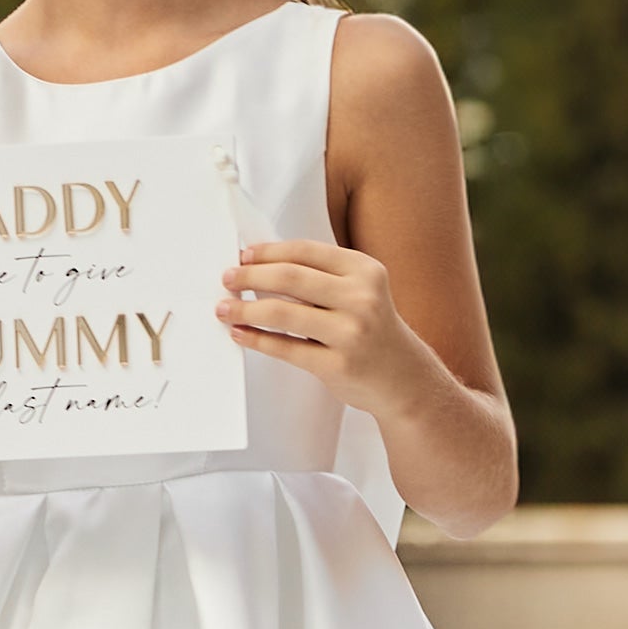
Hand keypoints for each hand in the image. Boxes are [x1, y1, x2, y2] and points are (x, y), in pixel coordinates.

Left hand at [218, 237, 411, 408]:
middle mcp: (361, 298)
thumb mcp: (360, 291)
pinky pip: (285, 348)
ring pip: (283, 313)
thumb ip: (322, 276)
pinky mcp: (337, 365)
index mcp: (365, 270)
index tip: (243, 256)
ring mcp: (351, 332)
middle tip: (227, 279)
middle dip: (250, 276)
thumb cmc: (371, 329)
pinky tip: (240, 333)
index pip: (306, 251)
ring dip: (245, 309)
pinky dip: (256, 339)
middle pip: (290, 277)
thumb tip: (261, 264)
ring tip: (224, 308)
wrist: (403, 377)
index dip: (269, 252)